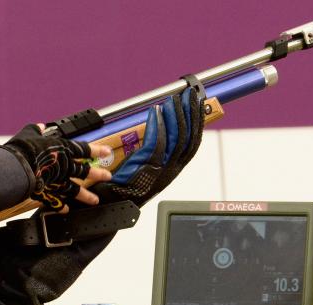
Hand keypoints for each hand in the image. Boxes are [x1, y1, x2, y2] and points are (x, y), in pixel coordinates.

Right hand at [5, 124, 111, 211]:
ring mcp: (58, 180)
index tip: (106, 152)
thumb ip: (36, 130)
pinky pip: (56, 200)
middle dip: (97, 174)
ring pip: (76, 189)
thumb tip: (40, 127)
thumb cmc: (24, 148)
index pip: (84, 149)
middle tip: (107, 176)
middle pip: (84, 171)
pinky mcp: (48, 192)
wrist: (16, 167)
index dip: (96, 150)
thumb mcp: (29, 133)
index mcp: (62, 149)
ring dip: (86, 195)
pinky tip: (66, 209)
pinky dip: (61, 206)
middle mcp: (64, 166)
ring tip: (95, 200)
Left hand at [91, 86, 204, 206]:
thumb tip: (161, 127)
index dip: (198, 122)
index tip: (198, 105)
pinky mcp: (147, 165)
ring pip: (175, 137)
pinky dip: (157, 124)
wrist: (114, 201)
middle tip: (190, 95)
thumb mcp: (148, 164)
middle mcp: (172, 168)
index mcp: (174, 168)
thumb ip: (157, 149)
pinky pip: (156, 141)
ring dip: (175, 115)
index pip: (192, 142)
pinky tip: (156, 111)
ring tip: (173, 99)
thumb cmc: (127, 185)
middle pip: (187, 137)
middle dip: (190, 113)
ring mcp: (161, 167)